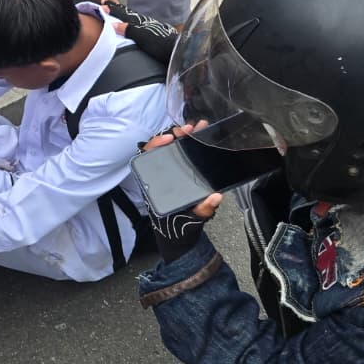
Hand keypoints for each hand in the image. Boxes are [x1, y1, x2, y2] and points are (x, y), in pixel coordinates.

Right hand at [102, 0, 177, 63]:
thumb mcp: (145, 38)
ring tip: (115, 13)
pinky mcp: (154, 36)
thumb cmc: (164, 46)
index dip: (113, 10)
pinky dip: (130, 24)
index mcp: (141, 23)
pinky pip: (137, 27)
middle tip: (106, 4)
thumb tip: (114, 24)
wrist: (181, 53)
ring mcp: (150, 29)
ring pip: (133, 19)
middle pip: (128, 14)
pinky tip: (131, 28)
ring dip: (122, 15)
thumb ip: (130, 30)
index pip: (123, 14)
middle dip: (116, 9)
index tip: (102, 5)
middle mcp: (145, 24)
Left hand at [143, 127, 220, 261]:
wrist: (181, 236)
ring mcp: (168, 173)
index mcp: (154, 185)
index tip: (171, 138)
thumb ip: (203, 210)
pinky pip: (179, 155)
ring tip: (199, 128)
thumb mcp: (193, 220)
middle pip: (161, 148)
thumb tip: (215, 197)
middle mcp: (158, 176)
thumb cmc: (182, 227)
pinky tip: (200, 137)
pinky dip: (188, 144)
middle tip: (191, 128)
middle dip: (175, 134)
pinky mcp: (178, 173)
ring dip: (184, 136)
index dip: (157, 144)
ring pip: (172, 149)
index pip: (147, 157)